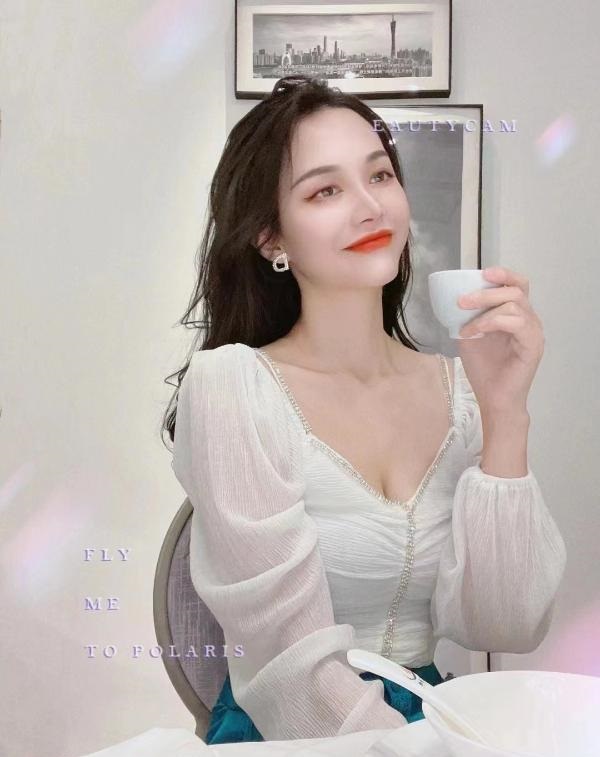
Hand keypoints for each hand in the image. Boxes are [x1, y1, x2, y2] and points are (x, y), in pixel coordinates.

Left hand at [456, 266, 544, 414]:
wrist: (493, 398)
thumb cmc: (484, 369)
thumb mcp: (470, 335)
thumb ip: (468, 316)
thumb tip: (453, 297)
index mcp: (516, 314)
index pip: (517, 285)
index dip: (503, 274)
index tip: (482, 272)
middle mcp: (529, 320)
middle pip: (516, 289)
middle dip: (486, 290)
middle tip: (462, 300)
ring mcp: (533, 332)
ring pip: (514, 303)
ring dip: (484, 310)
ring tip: (465, 326)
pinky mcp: (533, 345)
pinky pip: (515, 322)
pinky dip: (491, 323)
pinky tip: (473, 332)